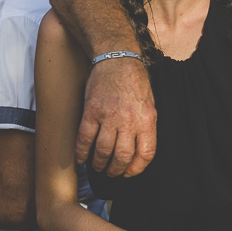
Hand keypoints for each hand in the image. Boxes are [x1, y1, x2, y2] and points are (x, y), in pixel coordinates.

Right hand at [76, 58, 156, 176]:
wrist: (117, 58)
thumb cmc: (135, 81)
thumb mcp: (150, 104)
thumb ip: (145, 127)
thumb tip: (138, 151)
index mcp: (147, 119)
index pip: (145, 154)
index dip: (136, 169)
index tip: (129, 173)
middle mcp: (129, 120)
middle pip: (122, 157)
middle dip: (116, 170)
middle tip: (112, 172)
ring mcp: (109, 116)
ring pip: (103, 151)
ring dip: (99, 164)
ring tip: (98, 166)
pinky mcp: (91, 111)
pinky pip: (85, 138)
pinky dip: (81, 152)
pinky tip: (81, 158)